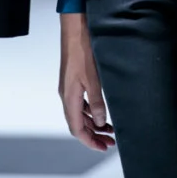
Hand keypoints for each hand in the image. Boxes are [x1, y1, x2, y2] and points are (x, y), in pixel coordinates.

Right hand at [58, 13, 115, 151]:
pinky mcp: (73, 80)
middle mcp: (67, 96)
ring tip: (110, 129)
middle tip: (109, 142)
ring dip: (93, 123)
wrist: (75, 29)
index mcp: (69, 98)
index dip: (90, 141)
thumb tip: (100, 122)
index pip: (77, 129)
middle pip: (78, 124)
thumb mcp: (93, 79)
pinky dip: (91, 111)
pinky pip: (81, 103)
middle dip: (93, 135)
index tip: (103, 147)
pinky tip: (101, 111)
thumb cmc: (82, 51)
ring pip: (80, 114)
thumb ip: (96, 102)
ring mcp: (69, 88)